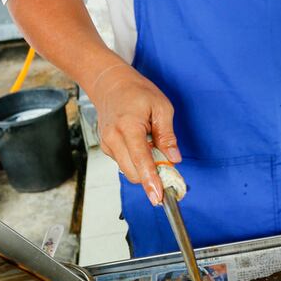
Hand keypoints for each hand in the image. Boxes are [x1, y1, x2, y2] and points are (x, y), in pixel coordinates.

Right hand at [89, 61, 179, 204]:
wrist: (110, 83)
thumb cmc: (136, 92)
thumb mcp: (161, 107)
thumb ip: (167, 136)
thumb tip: (174, 159)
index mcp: (128, 127)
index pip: (141, 161)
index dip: (151, 181)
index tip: (158, 196)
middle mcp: (113, 138)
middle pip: (133, 173)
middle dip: (151, 176)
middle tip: (167, 166)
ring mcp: (106, 144)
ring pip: (129, 171)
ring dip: (144, 168)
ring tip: (152, 147)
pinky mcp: (106, 147)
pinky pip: (124, 163)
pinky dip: (136, 161)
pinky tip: (141, 145)